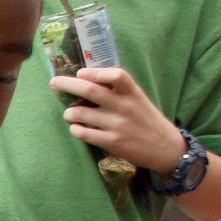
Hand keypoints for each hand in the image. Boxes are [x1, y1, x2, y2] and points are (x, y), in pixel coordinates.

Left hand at [48, 64, 185, 171]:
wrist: (166, 148)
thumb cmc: (147, 120)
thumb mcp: (139, 100)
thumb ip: (119, 91)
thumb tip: (88, 80)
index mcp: (133, 93)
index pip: (117, 75)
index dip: (96, 72)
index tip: (82, 73)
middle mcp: (125, 107)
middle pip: (90, 90)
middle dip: (67, 84)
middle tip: (54, 82)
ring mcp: (117, 125)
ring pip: (81, 113)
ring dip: (69, 113)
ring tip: (69, 114)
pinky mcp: (112, 142)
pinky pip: (83, 133)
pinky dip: (75, 129)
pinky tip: (76, 128)